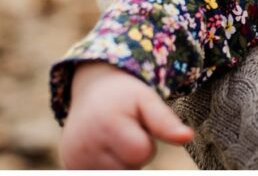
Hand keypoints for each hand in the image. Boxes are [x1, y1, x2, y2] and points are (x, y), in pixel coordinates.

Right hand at [59, 61, 193, 168]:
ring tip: (115, 141)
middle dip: (133, 155)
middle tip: (125, 133)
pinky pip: (101, 174)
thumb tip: (187, 137)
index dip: (146, 143)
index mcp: (107, 126)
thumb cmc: (125, 95)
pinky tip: (104, 150)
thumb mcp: (147, 100)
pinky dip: (108, 167)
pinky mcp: (70, 166)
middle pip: (129, 169)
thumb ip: (165, 121)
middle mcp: (86, 145)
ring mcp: (74, 159)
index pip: (142, 154)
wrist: (92, 90)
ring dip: (121, 164)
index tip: (138, 127)